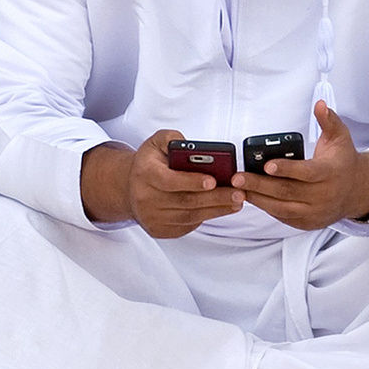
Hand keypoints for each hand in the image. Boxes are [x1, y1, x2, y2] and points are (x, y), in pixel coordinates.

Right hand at [81, 129, 245, 238]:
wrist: (130, 188)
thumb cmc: (149, 164)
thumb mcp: (155, 142)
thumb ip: (171, 138)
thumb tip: (190, 146)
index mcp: (144, 173)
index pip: (168, 180)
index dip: (191, 181)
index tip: (213, 181)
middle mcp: (145, 197)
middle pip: (185, 201)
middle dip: (215, 198)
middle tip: (237, 193)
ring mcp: (151, 217)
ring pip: (189, 216)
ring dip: (216, 210)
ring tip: (236, 201)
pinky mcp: (159, 230)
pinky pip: (187, 225)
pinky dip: (206, 217)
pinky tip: (221, 209)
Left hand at [230, 102, 368, 231]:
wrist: (357, 191)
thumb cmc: (343, 162)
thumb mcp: (340, 137)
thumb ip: (328, 120)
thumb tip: (319, 104)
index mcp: (331, 173)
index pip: (307, 173)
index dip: (287, 169)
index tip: (267, 165)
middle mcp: (324, 195)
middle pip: (287, 191)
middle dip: (260, 184)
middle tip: (238, 177)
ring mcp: (315, 212)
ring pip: (282, 208)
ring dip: (258, 198)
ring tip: (238, 188)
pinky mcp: (307, 223)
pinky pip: (282, 216)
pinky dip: (265, 207)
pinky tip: (251, 197)